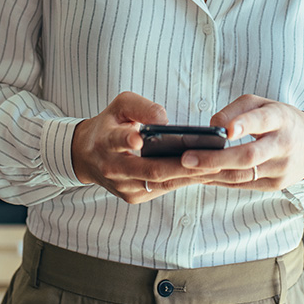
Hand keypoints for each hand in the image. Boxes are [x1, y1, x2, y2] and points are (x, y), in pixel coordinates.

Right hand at [71, 91, 218, 203]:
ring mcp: (123, 186)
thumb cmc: (110, 125)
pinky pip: (163, 188)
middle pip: (149, 169)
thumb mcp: (119, 106)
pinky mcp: (133, 197)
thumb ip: (140, 107)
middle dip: (179, 166)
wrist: (86, 156)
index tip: (139, 140)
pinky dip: (184, 181)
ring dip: (189, 176)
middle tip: (208, 160)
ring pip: (160, 182)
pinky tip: (206, 173)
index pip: (117, 141)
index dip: (128, 141)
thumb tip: (163, 120)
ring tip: (216, 167)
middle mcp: (113, 167)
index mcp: (106, 140)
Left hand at [181, 95, 303, 190]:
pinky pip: (244, 185)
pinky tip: (201, 176)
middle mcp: (283, 145)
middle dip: (215, 158)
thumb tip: (212, 126)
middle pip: (248, 156)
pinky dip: (221, 181)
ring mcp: (281, 169)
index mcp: (281, 118)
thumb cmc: (280, 120)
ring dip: (213, 173)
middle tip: (186, 157)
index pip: (263, 121)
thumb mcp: (263, 104)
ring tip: (186, 168)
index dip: (244, 125)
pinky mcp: (276, 185)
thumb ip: (237, 110)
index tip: (225, 131)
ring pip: (243, 175)